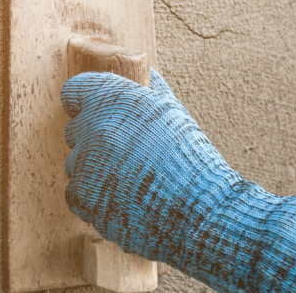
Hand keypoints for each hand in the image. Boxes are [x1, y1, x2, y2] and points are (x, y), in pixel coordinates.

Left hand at [61, 69, 295, 292]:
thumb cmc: (208, 165)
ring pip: (78, 160)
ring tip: (133, 166)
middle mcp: (94, 138)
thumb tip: (151, 74)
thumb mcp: (184, 115)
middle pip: (78, 124)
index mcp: (114, 106)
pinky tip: (129, 189)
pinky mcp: (96, 208)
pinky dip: (100, 188)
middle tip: (131, 135)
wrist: (218, 220)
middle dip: (100, 126)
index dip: (94, 93)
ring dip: (98, 159)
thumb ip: (160, 94)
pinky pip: (84, 192)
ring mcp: (91, 176)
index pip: (79, 88)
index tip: (102, 97)